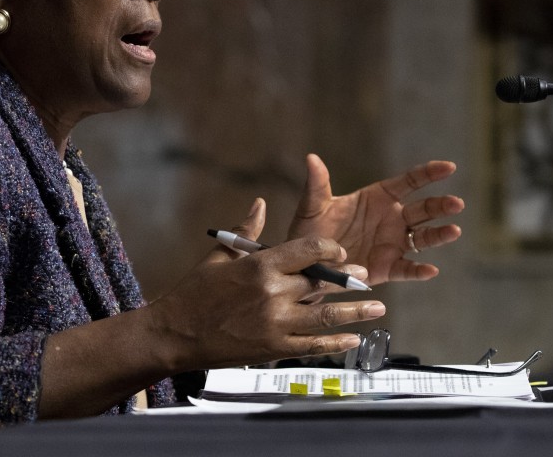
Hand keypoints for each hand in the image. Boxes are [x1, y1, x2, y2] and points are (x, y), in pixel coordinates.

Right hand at [149, 199, 384, 370]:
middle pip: (321, 282)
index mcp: (260, 265)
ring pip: (325, 315)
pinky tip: (353, 339)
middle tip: (366, 278)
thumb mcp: (219, 256)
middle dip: (348, 279)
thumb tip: (260, 204)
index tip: (340, 252)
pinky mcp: (274, 348)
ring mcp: (275, 323)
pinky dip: (336, 342)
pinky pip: (313, 345)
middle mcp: (272, 292)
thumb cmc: (194, 293)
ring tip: (378, 308)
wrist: (174, 333)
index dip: (330, 250)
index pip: (307, 250)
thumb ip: (246, 232)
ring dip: (355, 311)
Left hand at [286, 154, 463, 284]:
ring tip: (454, 231)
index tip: (449, 168)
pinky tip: (431, 270)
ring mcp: (392, 243)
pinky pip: (407, 269)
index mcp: (378, 198)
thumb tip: (311, 158)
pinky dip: (419, 271)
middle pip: (423, 210)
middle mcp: (392, 219)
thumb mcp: (312, 206)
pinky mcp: (387, 267)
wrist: (306, 262)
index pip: (409, 182)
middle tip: (456, 203)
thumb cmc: (311, 229)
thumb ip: (317, 184)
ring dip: (439, 235)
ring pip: (422, 238)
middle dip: (440, 205)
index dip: (429, 173)